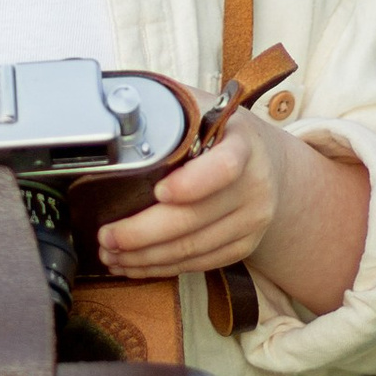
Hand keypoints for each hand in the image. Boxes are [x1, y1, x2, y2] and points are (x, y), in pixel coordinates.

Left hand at [99, 108, 370, 319]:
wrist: (268, 164)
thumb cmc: (222, 133)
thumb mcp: (204, 109)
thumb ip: (169, 108)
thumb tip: (117, 109)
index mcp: (242, 145)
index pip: (224, 167)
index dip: (192, 183)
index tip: (158, 191)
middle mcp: (254, 187)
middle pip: (196, 219)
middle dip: (143, 233)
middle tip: (107, 235)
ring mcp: (251, 221)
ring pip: (193, 248)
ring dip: (145, 256)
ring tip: (109, 253)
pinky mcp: (243, 246)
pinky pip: (198, 264)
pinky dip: (161, 268)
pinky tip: (133, 264)